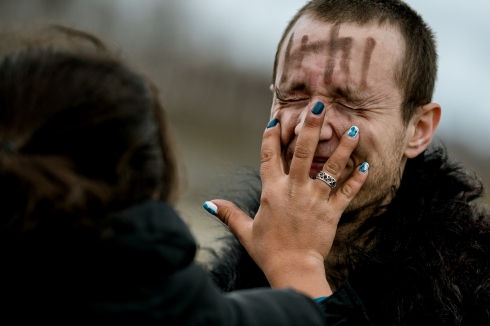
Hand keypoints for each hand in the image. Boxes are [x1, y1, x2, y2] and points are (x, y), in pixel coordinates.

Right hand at [204, 101, 368, 297]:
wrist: (292, 269)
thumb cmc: (268, 250)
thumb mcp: (245, 230)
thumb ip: (228, 213)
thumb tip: (209, 203)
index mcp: (271, 191)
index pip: (269, 156)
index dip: (271, 136)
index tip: (275, 119)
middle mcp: (294, 189)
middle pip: (301, 152)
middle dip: (310, 127)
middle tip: (319, 105)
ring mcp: (315, 199)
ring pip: (330, 168)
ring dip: (342, 147)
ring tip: (353, 128)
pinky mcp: (332, 212)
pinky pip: (346, 192)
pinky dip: (357, 179)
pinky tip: (366, 164)